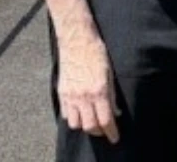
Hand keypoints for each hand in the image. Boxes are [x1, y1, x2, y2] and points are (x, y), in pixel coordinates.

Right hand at [52, 24, 118, 140]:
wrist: (76, 38)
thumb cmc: (96, 53)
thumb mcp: (109, 74)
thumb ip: (112, 96)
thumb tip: (115, 113)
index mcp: (98, 91)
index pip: (106, 121)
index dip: (111, 133)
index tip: (115, 137)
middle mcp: (83, 96)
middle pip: (90, 127)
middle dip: (99, 131)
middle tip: (104, 129)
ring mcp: (70, 95)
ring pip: (76, 124)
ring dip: (84, 125)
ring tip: (90, 120)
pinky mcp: (61, 91)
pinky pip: (65, 114)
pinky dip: (73, 116)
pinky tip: (80, 110)